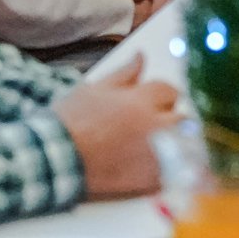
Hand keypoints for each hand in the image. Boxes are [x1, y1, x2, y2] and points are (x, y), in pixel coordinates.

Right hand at [53, 54, 179, 198]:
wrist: (56, 159)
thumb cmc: (70, 122)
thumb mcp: (94, 89)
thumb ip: (124, 74)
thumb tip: (141, 56)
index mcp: (140, 102)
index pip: (170, 91)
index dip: (161, 95)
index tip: (153, 102)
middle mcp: (153, 128)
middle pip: (182, 118)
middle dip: (170, 117)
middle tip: (152, 123)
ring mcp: (154, 156)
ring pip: (182, 146)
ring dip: (174, 143)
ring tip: (155, 145)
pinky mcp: (149, 181)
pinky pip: (173, 172)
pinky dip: (167, 169)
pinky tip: (149, 166)